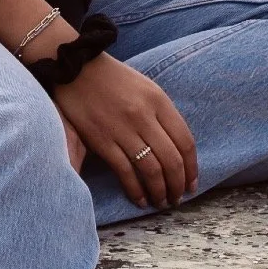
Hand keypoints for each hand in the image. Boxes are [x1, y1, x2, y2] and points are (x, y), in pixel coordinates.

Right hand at [50, 52, 197, 210]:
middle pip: (171, 160)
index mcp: (158, 100)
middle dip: (178, 185)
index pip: (185, 142)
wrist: (75, 67)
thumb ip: (163, 114)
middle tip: (177, 199)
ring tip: (161, 201)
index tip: (192, 184)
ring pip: (151, 170)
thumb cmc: (113, 79)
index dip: (192, 168)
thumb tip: (177, 148)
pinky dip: (135, 190)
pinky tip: (139, 199)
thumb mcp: (146, 88)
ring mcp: (122, 129)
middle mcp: (143, 115)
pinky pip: (125, 172)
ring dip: (159, 191)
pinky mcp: (101, 140)